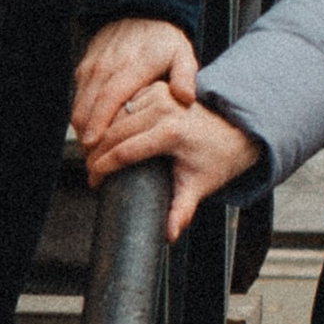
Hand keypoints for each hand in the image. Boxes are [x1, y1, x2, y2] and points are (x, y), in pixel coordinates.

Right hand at [72, 20, 196, 174]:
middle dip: (87, 137)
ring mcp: (93, 66)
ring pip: (79, 104)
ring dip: (82, 130)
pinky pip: (78, 97)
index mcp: (132, 66)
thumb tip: (185, 98)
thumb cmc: (164, 40)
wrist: (141, 13)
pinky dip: (82, 117)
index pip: (109, 98)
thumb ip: (185, 76)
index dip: (99, 123)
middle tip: (94, 163)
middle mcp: (107, 66)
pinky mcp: (85, 68)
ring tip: (93, 155)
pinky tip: (93, 134)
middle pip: (87, 107)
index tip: (94, 145)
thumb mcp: (182, 54)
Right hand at [84, 85, 264, 237]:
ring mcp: (160, 94)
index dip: (102, 169)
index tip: (93, 183)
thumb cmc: (216, 161)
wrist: (235, 130)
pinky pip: (124, 103)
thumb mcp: (199, 186)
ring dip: (100, 133)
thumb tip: (170, 236)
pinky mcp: (157, 88)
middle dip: (95, 153)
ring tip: (92, 157)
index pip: (123, 151)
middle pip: (114, 131)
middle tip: (88, 172)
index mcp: (171, 132)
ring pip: (115, 115)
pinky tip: (103, 136)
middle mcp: (164, 108)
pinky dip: (110, 118)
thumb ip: (182, 210)